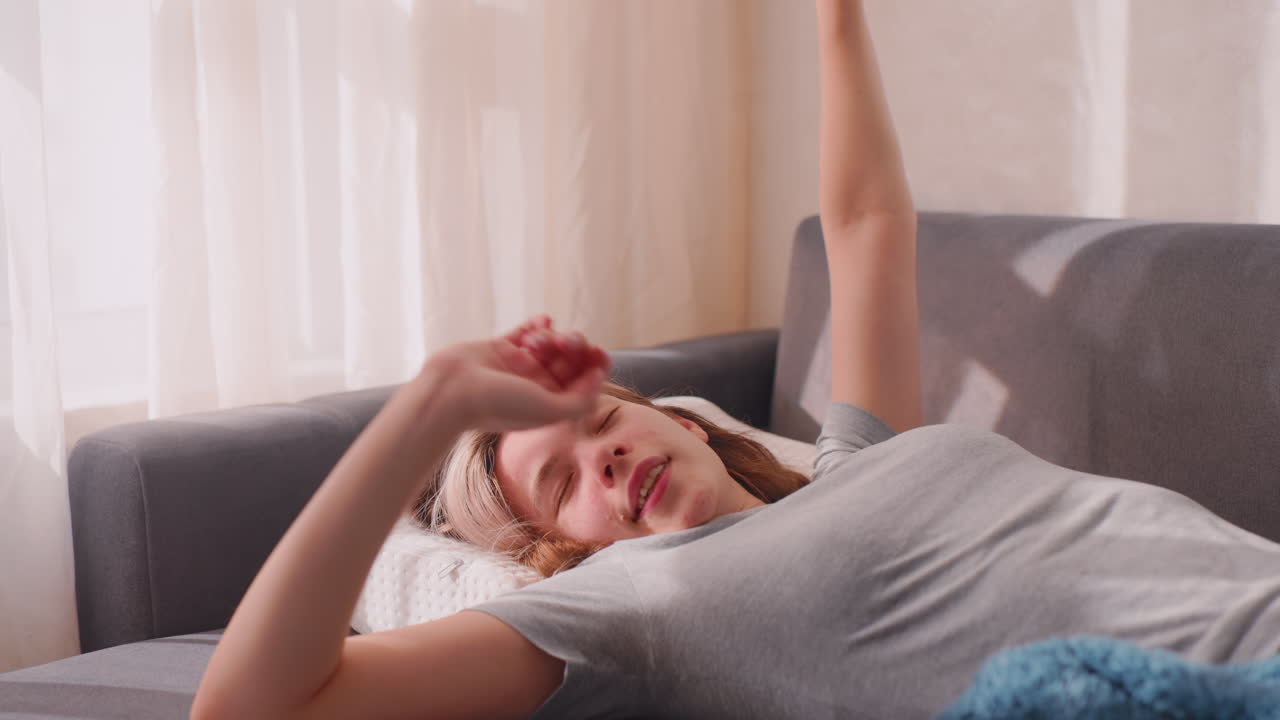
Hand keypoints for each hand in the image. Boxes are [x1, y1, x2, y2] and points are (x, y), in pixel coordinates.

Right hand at [429, 316, 611, 432]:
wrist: (451, 391)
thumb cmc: (498, 405)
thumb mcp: (548, 411)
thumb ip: (580, 401)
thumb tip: (597, 378)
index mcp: (548, 405)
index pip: (583, 383)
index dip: (596, 367)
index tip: (599, 353)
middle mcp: (535, 386)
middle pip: (569, 361)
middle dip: (574, 347)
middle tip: (566, 342)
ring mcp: (518, 366)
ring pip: (550, 344)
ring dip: (550, 337)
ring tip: (536, 342)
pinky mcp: (501, 348)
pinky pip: (526, 331)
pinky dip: (538, 325)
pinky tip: (543, 320)